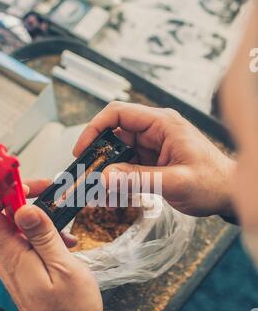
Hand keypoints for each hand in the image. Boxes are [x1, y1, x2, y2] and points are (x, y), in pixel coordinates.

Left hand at [0, 179, 102, 310]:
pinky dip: (44, 233)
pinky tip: (65, 241)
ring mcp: (16, 262)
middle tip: (48, 191)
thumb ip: (43, 236)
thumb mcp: (62, 267)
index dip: (1, 191)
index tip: (22, 182)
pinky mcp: (25, 267)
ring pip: (18, 226)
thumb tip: (24, 209)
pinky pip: (28, 241)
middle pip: (2, 214)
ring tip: (64, 222)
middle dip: (25, 197)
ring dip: (39, 216)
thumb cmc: (69, 310)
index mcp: (13, 254)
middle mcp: (8, 256)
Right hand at [74, 102, 235, 216]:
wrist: (228, 194)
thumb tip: (105, 177)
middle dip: (99, 158)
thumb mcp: (175, 181)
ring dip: (108, 174)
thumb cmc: (213, 182)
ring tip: (102, 194)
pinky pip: (127, 168)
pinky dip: (118, 182)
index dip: (95, 128)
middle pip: (114, 136)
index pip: (118, 113)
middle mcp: (155, 132)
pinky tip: (114, 197)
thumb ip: (138, 179)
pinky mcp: (152, 162)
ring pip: (118, 155)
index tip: (82, 149)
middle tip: (89, 179)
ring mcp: (152, 147)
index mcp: (162, 124)